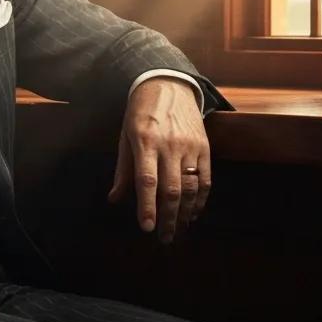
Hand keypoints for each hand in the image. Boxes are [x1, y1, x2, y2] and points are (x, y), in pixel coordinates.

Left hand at [107, 78, 210, 243]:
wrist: (168, 84)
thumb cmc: (140, 112)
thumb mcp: (125, 136)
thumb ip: (123, 170)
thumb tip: (115, 200)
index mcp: (144, 141)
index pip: (146, 180)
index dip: (147, 206)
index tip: (146, 228)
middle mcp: (169, 145)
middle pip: (171, 189)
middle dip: (167, 217)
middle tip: (163, 238)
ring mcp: (190, 146)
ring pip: (191, 187)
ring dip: (185, 212)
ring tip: (177, 229)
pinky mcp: (205, 147)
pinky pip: (206, 179)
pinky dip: (201, 199)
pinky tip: (194, 212)